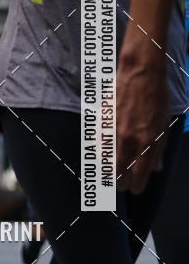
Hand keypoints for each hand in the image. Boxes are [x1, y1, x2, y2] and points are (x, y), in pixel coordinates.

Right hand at [116, 44, 168, 193]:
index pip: (141, 173)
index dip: (137, 185)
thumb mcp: (164, 124)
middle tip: (121, 186)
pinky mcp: (104, 122)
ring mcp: (115, 131)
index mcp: (149, 141)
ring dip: (109, 172)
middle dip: (121, 183)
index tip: (135, 190)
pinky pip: (99, 145)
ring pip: (107, 161)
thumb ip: (159, 148)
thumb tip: (157, 168)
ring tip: (111, 177)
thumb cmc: (156, 97)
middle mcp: (131, 139)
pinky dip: (101, 155)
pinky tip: (103, 159)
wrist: (141, 73)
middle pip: (121, 171)